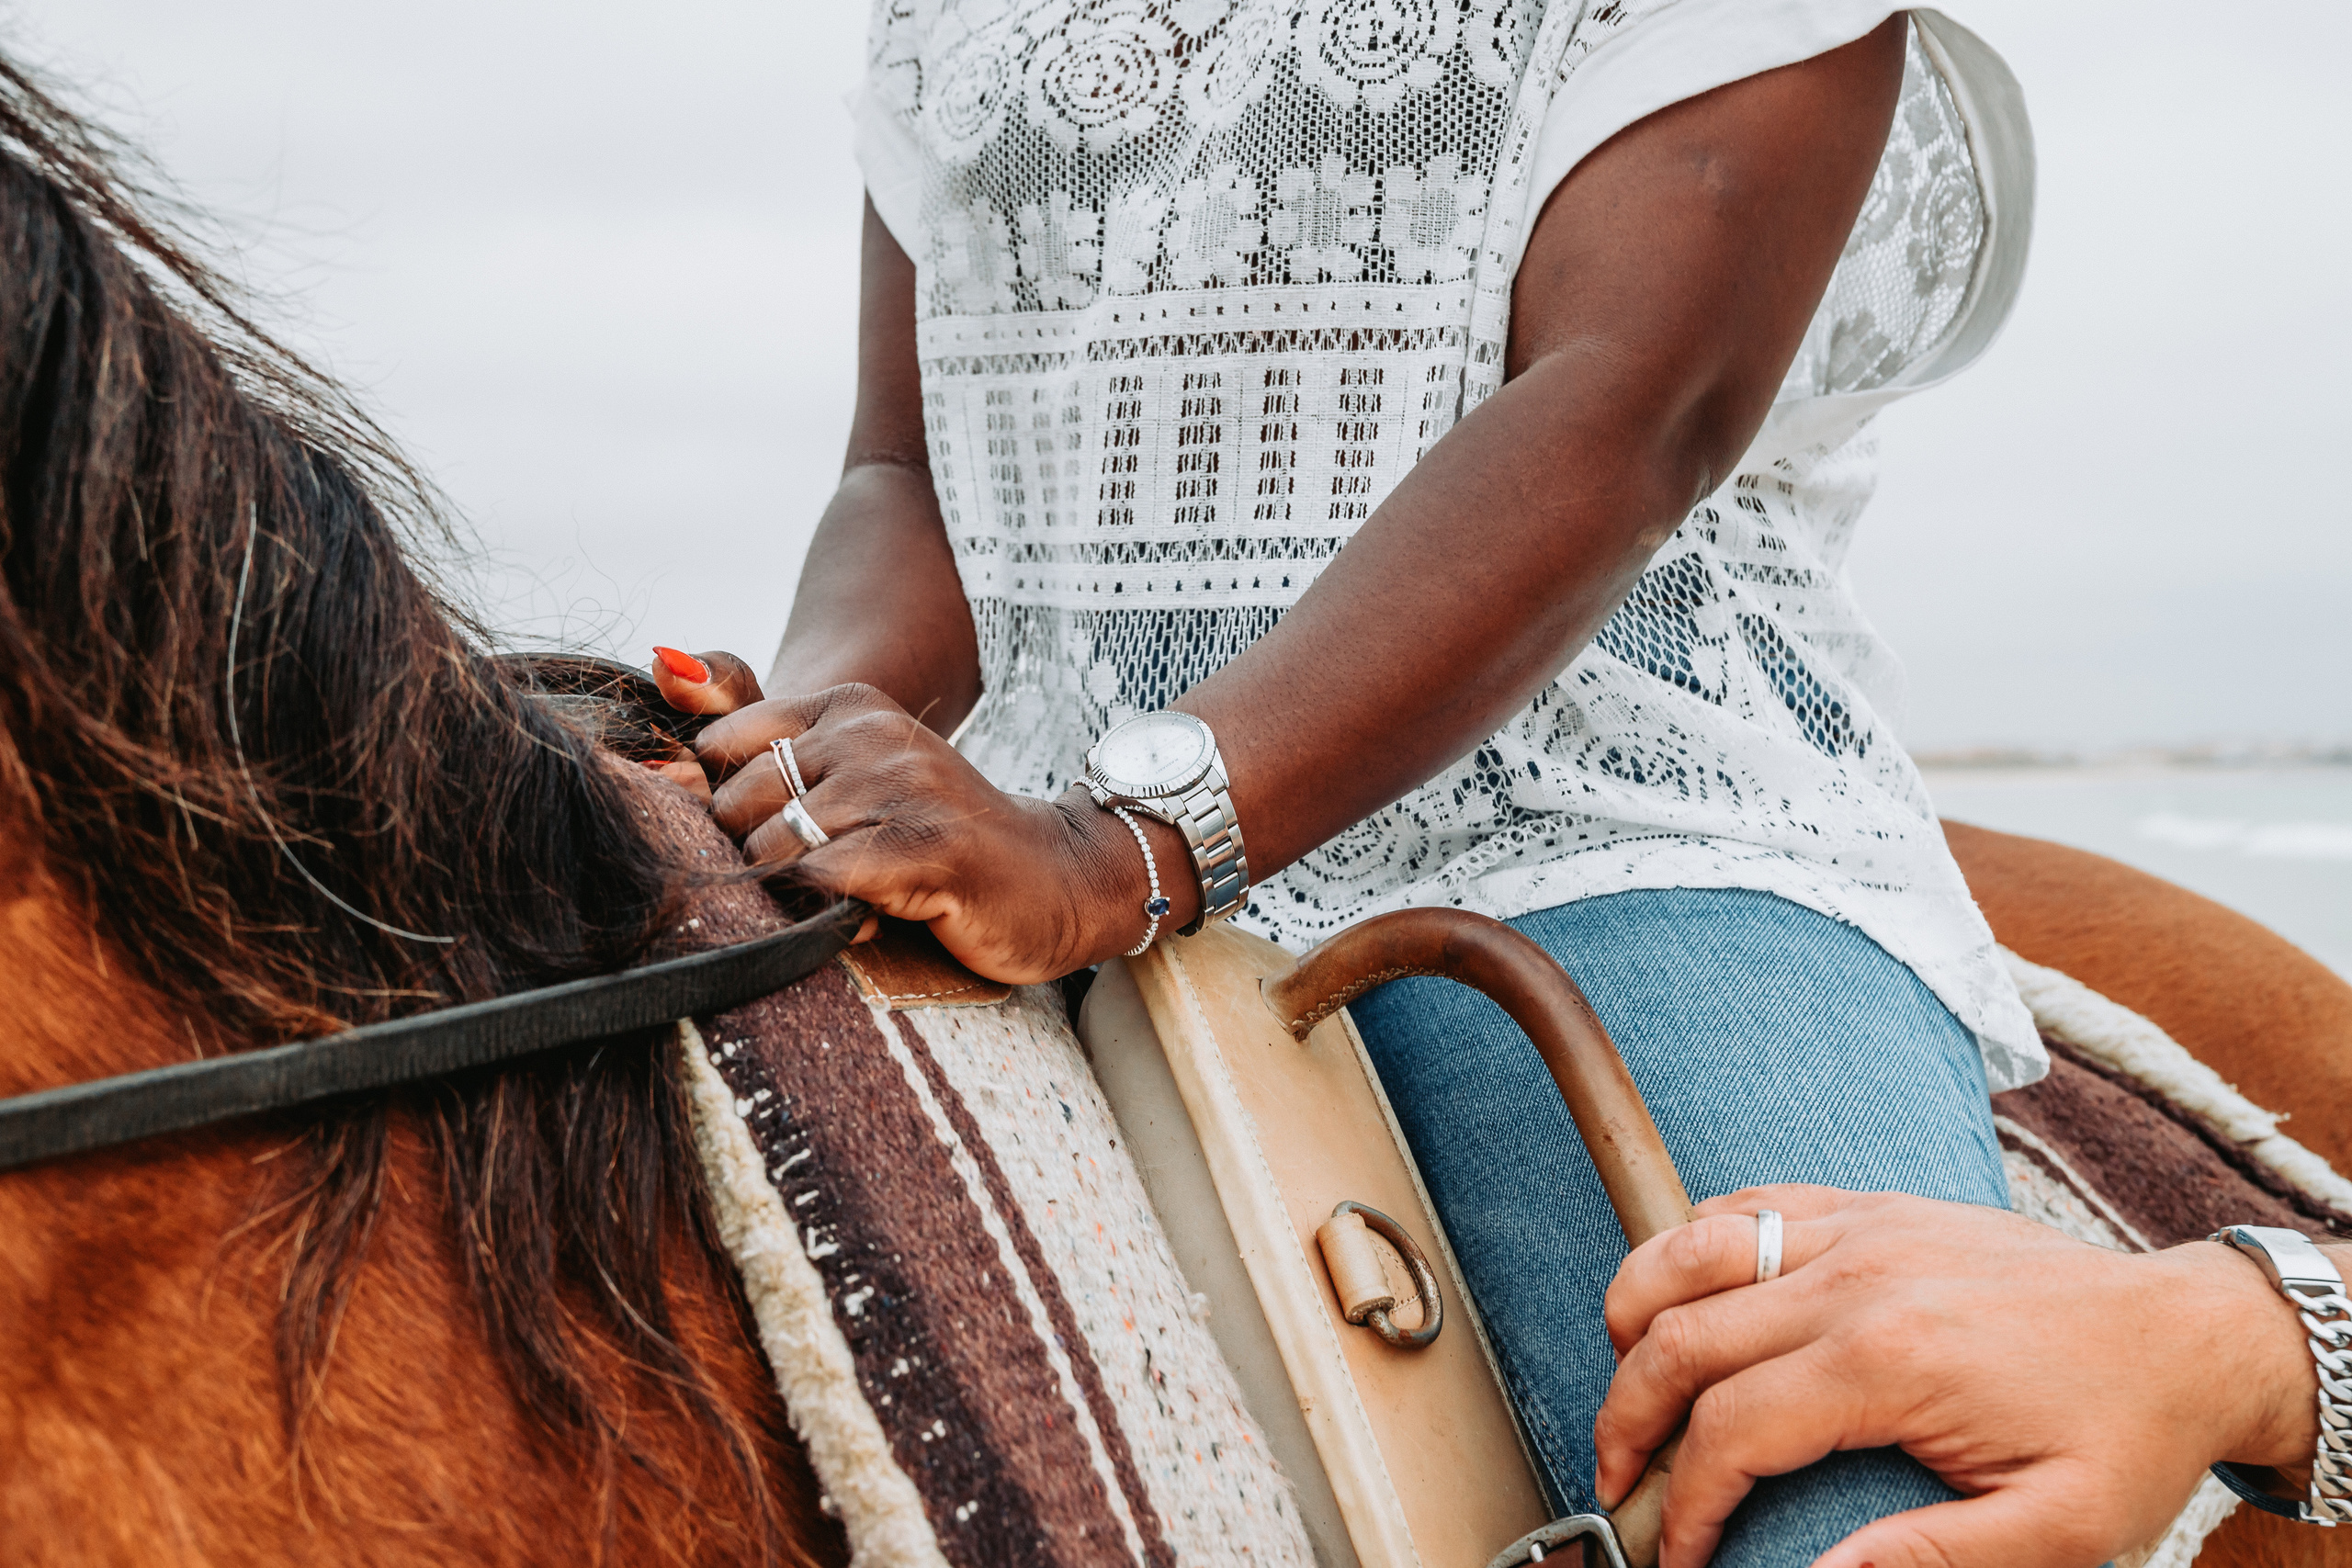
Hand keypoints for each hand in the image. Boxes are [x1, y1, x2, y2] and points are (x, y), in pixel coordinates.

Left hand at [643, 647, 1189, 981]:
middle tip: (822, 877)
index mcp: (848, 704)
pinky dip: (828, 913)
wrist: (1054, 875)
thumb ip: (752, 726)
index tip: (776, 837)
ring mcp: (901, 785)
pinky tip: (872, 911)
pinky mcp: (925, 846)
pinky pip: (822, 882)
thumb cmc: (933, 835)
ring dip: (795, 894)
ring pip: (774, 847)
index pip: (721, 744)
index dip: (726, 808)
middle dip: (758, 858)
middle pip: (738, 803)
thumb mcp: (847, 772)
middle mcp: (871, 731)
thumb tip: (663, 665)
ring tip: (850, 895)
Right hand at [1593, 1186, 2324, 1567]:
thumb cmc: (2123, 1433)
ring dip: (1632, 1318)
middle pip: (1679, 1339)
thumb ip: (1926, 1560)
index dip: (1684, 1503)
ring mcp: (1855, 1229)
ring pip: (1685, 1254)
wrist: (2187, 1331)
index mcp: (1888, 1362)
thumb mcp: (2053, 1530)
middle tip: (1621, 1480)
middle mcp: (1854, 1279)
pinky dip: (1686, 1250)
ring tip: (1627, 1385)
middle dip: (1626, 1420)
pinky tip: (1682, 1303)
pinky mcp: (1867, 1206)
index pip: (1729, 1432)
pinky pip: (1742, 1208)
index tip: (1678, 1551)